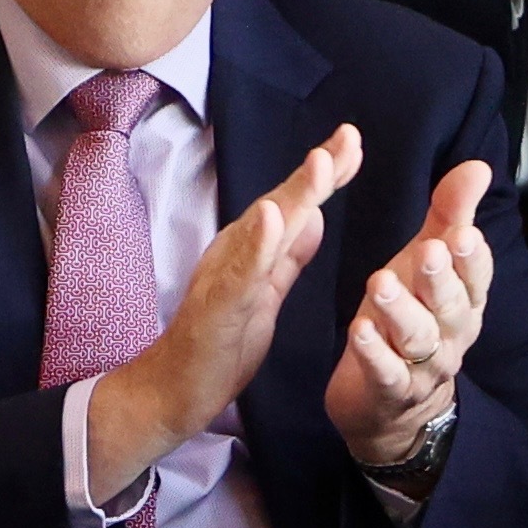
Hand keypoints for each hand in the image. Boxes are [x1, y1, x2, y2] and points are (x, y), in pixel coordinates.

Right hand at [88, 121, 357, 491]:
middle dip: (317, 171)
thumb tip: (315, 217)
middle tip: (348, 137)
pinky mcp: (218, 306)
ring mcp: (226, 276)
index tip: (354, 144)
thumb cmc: (220, 344)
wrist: (174, 390)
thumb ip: (288, 256)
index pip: (295, 206)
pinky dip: (258, 244)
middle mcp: (237, 253)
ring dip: (293, 194)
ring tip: (321, 164)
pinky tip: (273, 218)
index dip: (325, 175)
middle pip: (282, 204)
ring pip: (264, 229)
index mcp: (253, 252)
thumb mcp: (267, 294)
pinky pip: (240, 273)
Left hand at [321, 157, 495, 472]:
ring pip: (417, 337)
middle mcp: (450, 333)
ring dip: (401, 310)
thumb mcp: (426, 263)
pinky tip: (359, 330)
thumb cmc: (411, 317)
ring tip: (380, 284)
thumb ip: (450, 215)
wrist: (390, 403)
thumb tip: (477, 165)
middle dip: (440, 278)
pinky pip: (386, 372)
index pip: (476, 275)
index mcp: (463, 298)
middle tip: (427, 251)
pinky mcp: (389, 391)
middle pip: (450, 305)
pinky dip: (373, 353)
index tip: (461, 232)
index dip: (471, 257)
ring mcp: (422, 366)